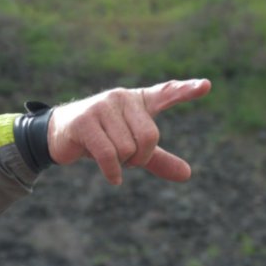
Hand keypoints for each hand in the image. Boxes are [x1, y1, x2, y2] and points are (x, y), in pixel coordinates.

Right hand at [46, 78, 210, 184]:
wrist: (58, 136)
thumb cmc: (100, 138)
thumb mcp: (132, 149)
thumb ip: (158, 159)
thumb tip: (187, 175)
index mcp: (137, 100)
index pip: (166, 93)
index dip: (186, 90)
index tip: (206, 86)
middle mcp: (122, 98)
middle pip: (149, 137)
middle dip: (139, 158)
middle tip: (124, 159)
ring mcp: (102, 107)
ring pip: (128, 149)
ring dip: (121, 164)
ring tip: (108, 157)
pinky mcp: (85, 121)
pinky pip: (109, 154)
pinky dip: (112, 171)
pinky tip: (114, 179)